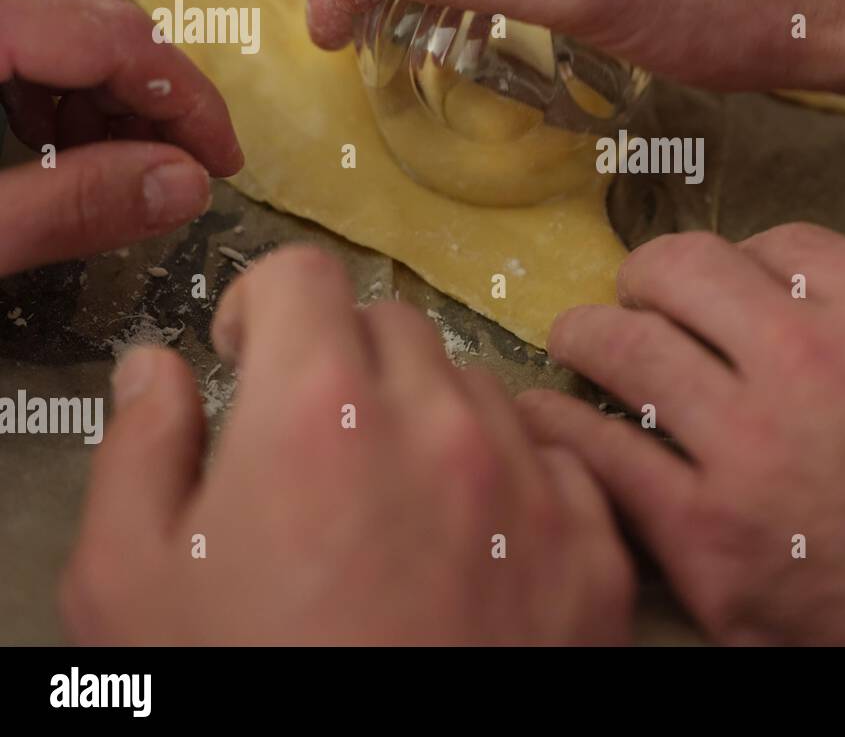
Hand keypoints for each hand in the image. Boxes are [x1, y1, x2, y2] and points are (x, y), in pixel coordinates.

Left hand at [0, 0, 241, 273]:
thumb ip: (63, 204)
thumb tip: (180, 186)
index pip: (115, 34)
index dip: (189, 101)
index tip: (222, 159)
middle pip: (89, 10)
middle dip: (150, 94)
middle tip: (176, 167)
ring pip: (52, 9)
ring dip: (100, 87)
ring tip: (107, 165)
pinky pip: (11, 22)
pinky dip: (46, 78)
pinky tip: (43, 138)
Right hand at [60, 246, 633, 645]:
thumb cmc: (241, 692)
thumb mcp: (129, 583)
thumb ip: (140, 449)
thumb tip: (160, 368)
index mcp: (319, 411)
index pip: (304, 274)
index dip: (263, 304)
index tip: (253, 356)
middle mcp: (442, 425)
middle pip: (394, 325)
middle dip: (343, 360)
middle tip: (314, 441)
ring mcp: (532, 486)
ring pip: (479, 387)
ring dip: (430, 418)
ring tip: (393, 504)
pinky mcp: (593, 551)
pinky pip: (556, 464)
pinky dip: (512, 480)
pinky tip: (472, 544)